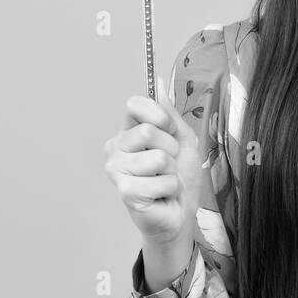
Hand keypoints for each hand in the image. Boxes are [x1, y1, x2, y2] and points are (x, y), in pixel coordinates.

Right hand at [103, 75, 201, 243]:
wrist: (180, 213)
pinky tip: (161, 195)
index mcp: (127, 131)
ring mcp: (117, 170)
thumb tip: (159, 84)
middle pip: (147, 131)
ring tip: (164, 181)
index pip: (135, 104)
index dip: (160, 116)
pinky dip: (171, 188)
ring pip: (158, 157)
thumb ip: (170, 114)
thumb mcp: (182, 139)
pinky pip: (162, 180)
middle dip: (170, 149)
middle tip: (169, 165)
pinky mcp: (126, 191)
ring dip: (172, 172)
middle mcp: (115, 148)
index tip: (169, 131)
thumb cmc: (179, 177)